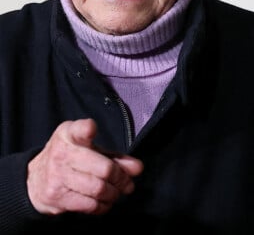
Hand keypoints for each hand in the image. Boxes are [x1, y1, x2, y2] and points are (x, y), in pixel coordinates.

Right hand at [27, 118, 143, 215]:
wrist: (34, 180)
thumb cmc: (70, 158)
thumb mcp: (89, 148)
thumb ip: (114, 156)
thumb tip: (137, 168)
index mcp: (70, 134)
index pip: (80, 129)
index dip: (87, 129)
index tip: (91, 129)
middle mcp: (62, 153)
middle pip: (103, 168)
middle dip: (122, 178)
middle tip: (128, 183)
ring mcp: (58, 176)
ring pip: (98, 188)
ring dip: (114, 193)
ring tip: (118, 192)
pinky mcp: (56, 197)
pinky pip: (88, 205)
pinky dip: (103, 206)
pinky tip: (105, 202)